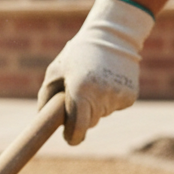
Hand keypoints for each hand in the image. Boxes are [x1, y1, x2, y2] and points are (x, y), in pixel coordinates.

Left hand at [38, 0, 153, 144]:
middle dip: (81, 116)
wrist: (114, 35)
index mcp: (81, 90)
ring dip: (95, 105)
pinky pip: (114, 106)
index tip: (69, 138)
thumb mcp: (54, 72)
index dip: (72, 136)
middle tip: (78, 97)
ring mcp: (118, 96)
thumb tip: (43, 120)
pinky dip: (109, 99)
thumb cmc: (77, 54)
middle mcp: (101, 95)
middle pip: (89, 123)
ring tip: (94, 81)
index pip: (77, 127)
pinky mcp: (131, 96)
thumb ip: (45, 98)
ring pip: (102, 114)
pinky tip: (108, 80)